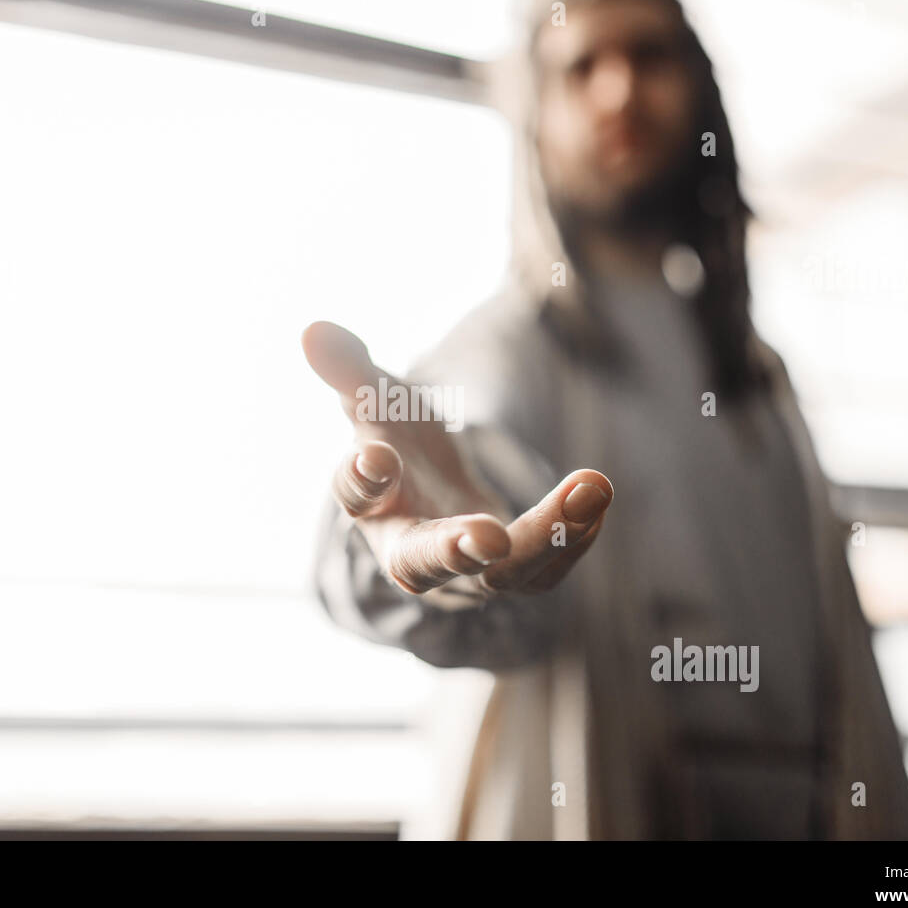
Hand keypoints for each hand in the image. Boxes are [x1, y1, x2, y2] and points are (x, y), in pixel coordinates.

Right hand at [302, 321, 612, 596]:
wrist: (436, 499)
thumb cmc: (400, 445)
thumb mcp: (380, 402)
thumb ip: (350, 371)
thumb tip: (311, 328)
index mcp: (370, 504)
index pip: (357, 497)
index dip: (363, 479)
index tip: (378, 457)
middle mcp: (408, 550)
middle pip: (423, 564)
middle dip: (454, 550)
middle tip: (488, 539)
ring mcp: (462, 575)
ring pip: (499, 575)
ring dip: (545, 535)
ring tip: (590, 486)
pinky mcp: (508, 578)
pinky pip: (543, 572)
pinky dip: (572, 536)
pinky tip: (596, 496)